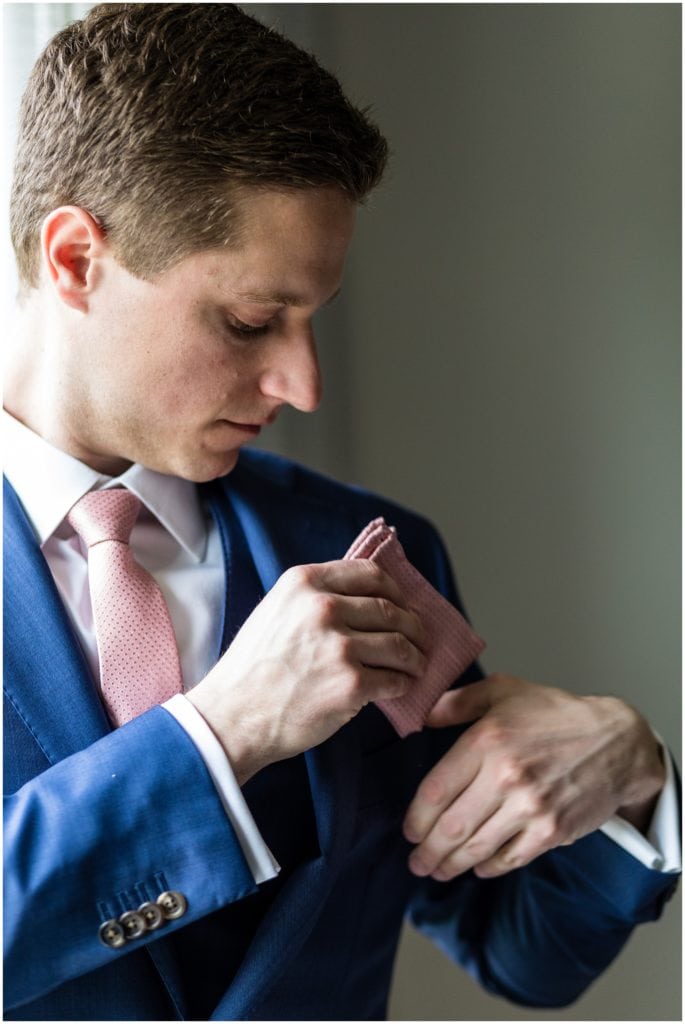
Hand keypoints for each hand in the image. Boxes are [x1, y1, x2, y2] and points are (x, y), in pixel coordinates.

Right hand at [188, 559, 426, 783]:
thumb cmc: (254, 668)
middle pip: (391, 609)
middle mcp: (324, 608)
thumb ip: (315, 598)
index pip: (370, 574)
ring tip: (415, 666)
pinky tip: (398, 687)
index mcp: (305, 582)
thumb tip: (366, 598)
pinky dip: (403, 684)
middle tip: (419, 640)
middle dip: (412, 626)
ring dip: (414, 657)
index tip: (402, 605)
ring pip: (400, 644)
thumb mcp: (277, 610)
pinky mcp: (350, 684)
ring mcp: (339, 646)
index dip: (395, 591)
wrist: (232, 716)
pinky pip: (394, 679)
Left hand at [403, 673, 664, 880]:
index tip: (409, 830)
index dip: (417, 817)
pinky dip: (489, 868)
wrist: (617, 742)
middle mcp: (506, 776)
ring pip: (477, 847)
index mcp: (487, 740)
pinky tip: (477, 868)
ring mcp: (530, 807)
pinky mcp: (552, 830)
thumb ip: (459, 702)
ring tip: (437, 871)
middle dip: (428, 850)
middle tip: (416, 862)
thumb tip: (421, 716)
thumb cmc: (556, 714)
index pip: (437, 789)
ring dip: (452, 865)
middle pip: (452, 826)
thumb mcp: (504, 691)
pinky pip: (510, 858)